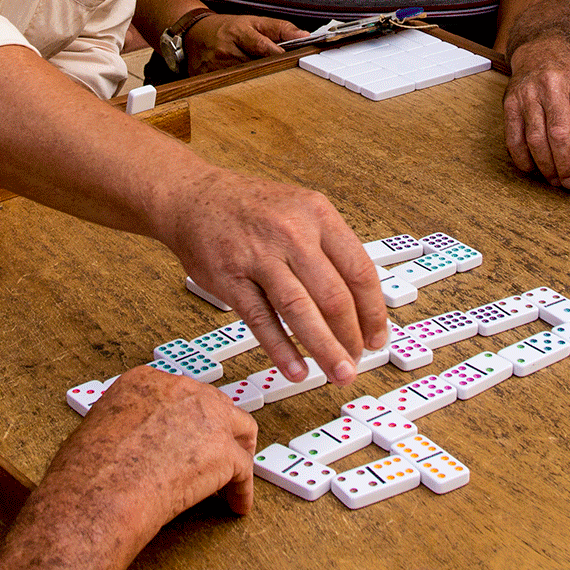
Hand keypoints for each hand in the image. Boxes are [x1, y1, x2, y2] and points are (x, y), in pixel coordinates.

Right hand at [45, 366, 257, 534]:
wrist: (98, 492)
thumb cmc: (87, 470)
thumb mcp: (99, 428)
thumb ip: (125, 426)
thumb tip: (133, 446)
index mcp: (144, 381)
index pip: (182, 394)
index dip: (190, 419)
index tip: (192, 435)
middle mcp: (180, 390)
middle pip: (216, 406)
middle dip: (219, 431)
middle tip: (219, 455)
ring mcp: (206, 417)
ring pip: (241, 430)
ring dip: (238, 454)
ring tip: (234, 478)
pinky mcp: (223, 451)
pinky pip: (244, 472)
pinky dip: (241, 492)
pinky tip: (235, 506)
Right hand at [157, 167, 383, 385]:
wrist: (192, 197)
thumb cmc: (248, 208)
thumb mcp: (299, 209)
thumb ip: (328, 249)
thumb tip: (358, 304)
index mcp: (317, 215)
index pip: (359, 271)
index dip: (373, 312)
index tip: (377, 337)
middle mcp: (291, 233)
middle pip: (334, 297)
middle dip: (351, 338)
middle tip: (356, 362)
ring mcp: (259, 256)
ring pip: (301, 311)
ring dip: (325, 349)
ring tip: (338, 373)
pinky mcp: (230, 279)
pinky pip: (262, 321)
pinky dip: (281, 350)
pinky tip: (296, 369)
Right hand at [184, 13, 308, 74]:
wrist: (194, 33)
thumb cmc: (227, 27)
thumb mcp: (254, 21)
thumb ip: (281, 28)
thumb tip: (305, 36)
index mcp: (238, 33)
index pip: (262, 46)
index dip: (278, 54)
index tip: (291, 60)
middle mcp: (225, 50)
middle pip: (255, 66)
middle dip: (269, 69)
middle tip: (282, 73)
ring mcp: (214, 66)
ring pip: (244, 79)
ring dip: (256, 79)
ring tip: (260, 75)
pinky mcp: (206, 78)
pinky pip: (229, 86)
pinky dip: (240, 85)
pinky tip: (243, 82)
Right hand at [503, 35, 569, 188]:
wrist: (541, 54)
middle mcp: (552, 86)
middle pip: (558, 133)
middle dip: (566, 164)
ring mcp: (528, 94)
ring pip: (535, 138)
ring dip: (546, 165)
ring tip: (555, 179)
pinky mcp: (509, 102)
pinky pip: (513, 137)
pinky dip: (522, 158)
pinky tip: (532, 168)